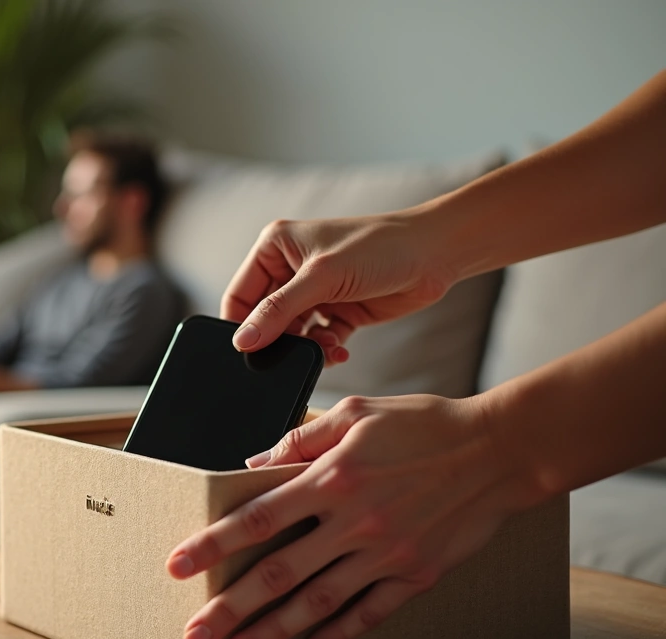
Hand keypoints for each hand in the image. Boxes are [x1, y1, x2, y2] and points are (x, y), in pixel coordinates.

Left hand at [167, 395, 537, 638]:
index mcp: (333, 477)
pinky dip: (333, 635)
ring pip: (316, 604)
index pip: (258, 517)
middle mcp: (356, 521)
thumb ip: (300, 436)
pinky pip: (366, 614)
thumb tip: (253, 460)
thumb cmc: (424, 425)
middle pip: (278, 573)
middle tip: (193, 630)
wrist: (499, 451)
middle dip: (229, 607)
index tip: (178, 564)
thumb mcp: (356, 413)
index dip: (213, 543)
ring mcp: (386, 554)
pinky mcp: (415, 575)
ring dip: (271, 631)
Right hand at [222, 213, 459, 362]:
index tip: (247, 353)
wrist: (436, 254)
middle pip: (264, 318)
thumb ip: (278, 311)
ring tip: (326, 346)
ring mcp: (315, 292)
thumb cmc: (380, 247)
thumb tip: (242, 341)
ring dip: (305, 347)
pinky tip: (338, 350)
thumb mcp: (322, 277)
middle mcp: (290, 269)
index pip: (240, 295)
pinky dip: (325, 350)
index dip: (240, 326)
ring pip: (292, 334)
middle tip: (292, 354)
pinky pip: (318, 341)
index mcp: (275, 247)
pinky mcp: (339, 311)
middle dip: (278, 340)